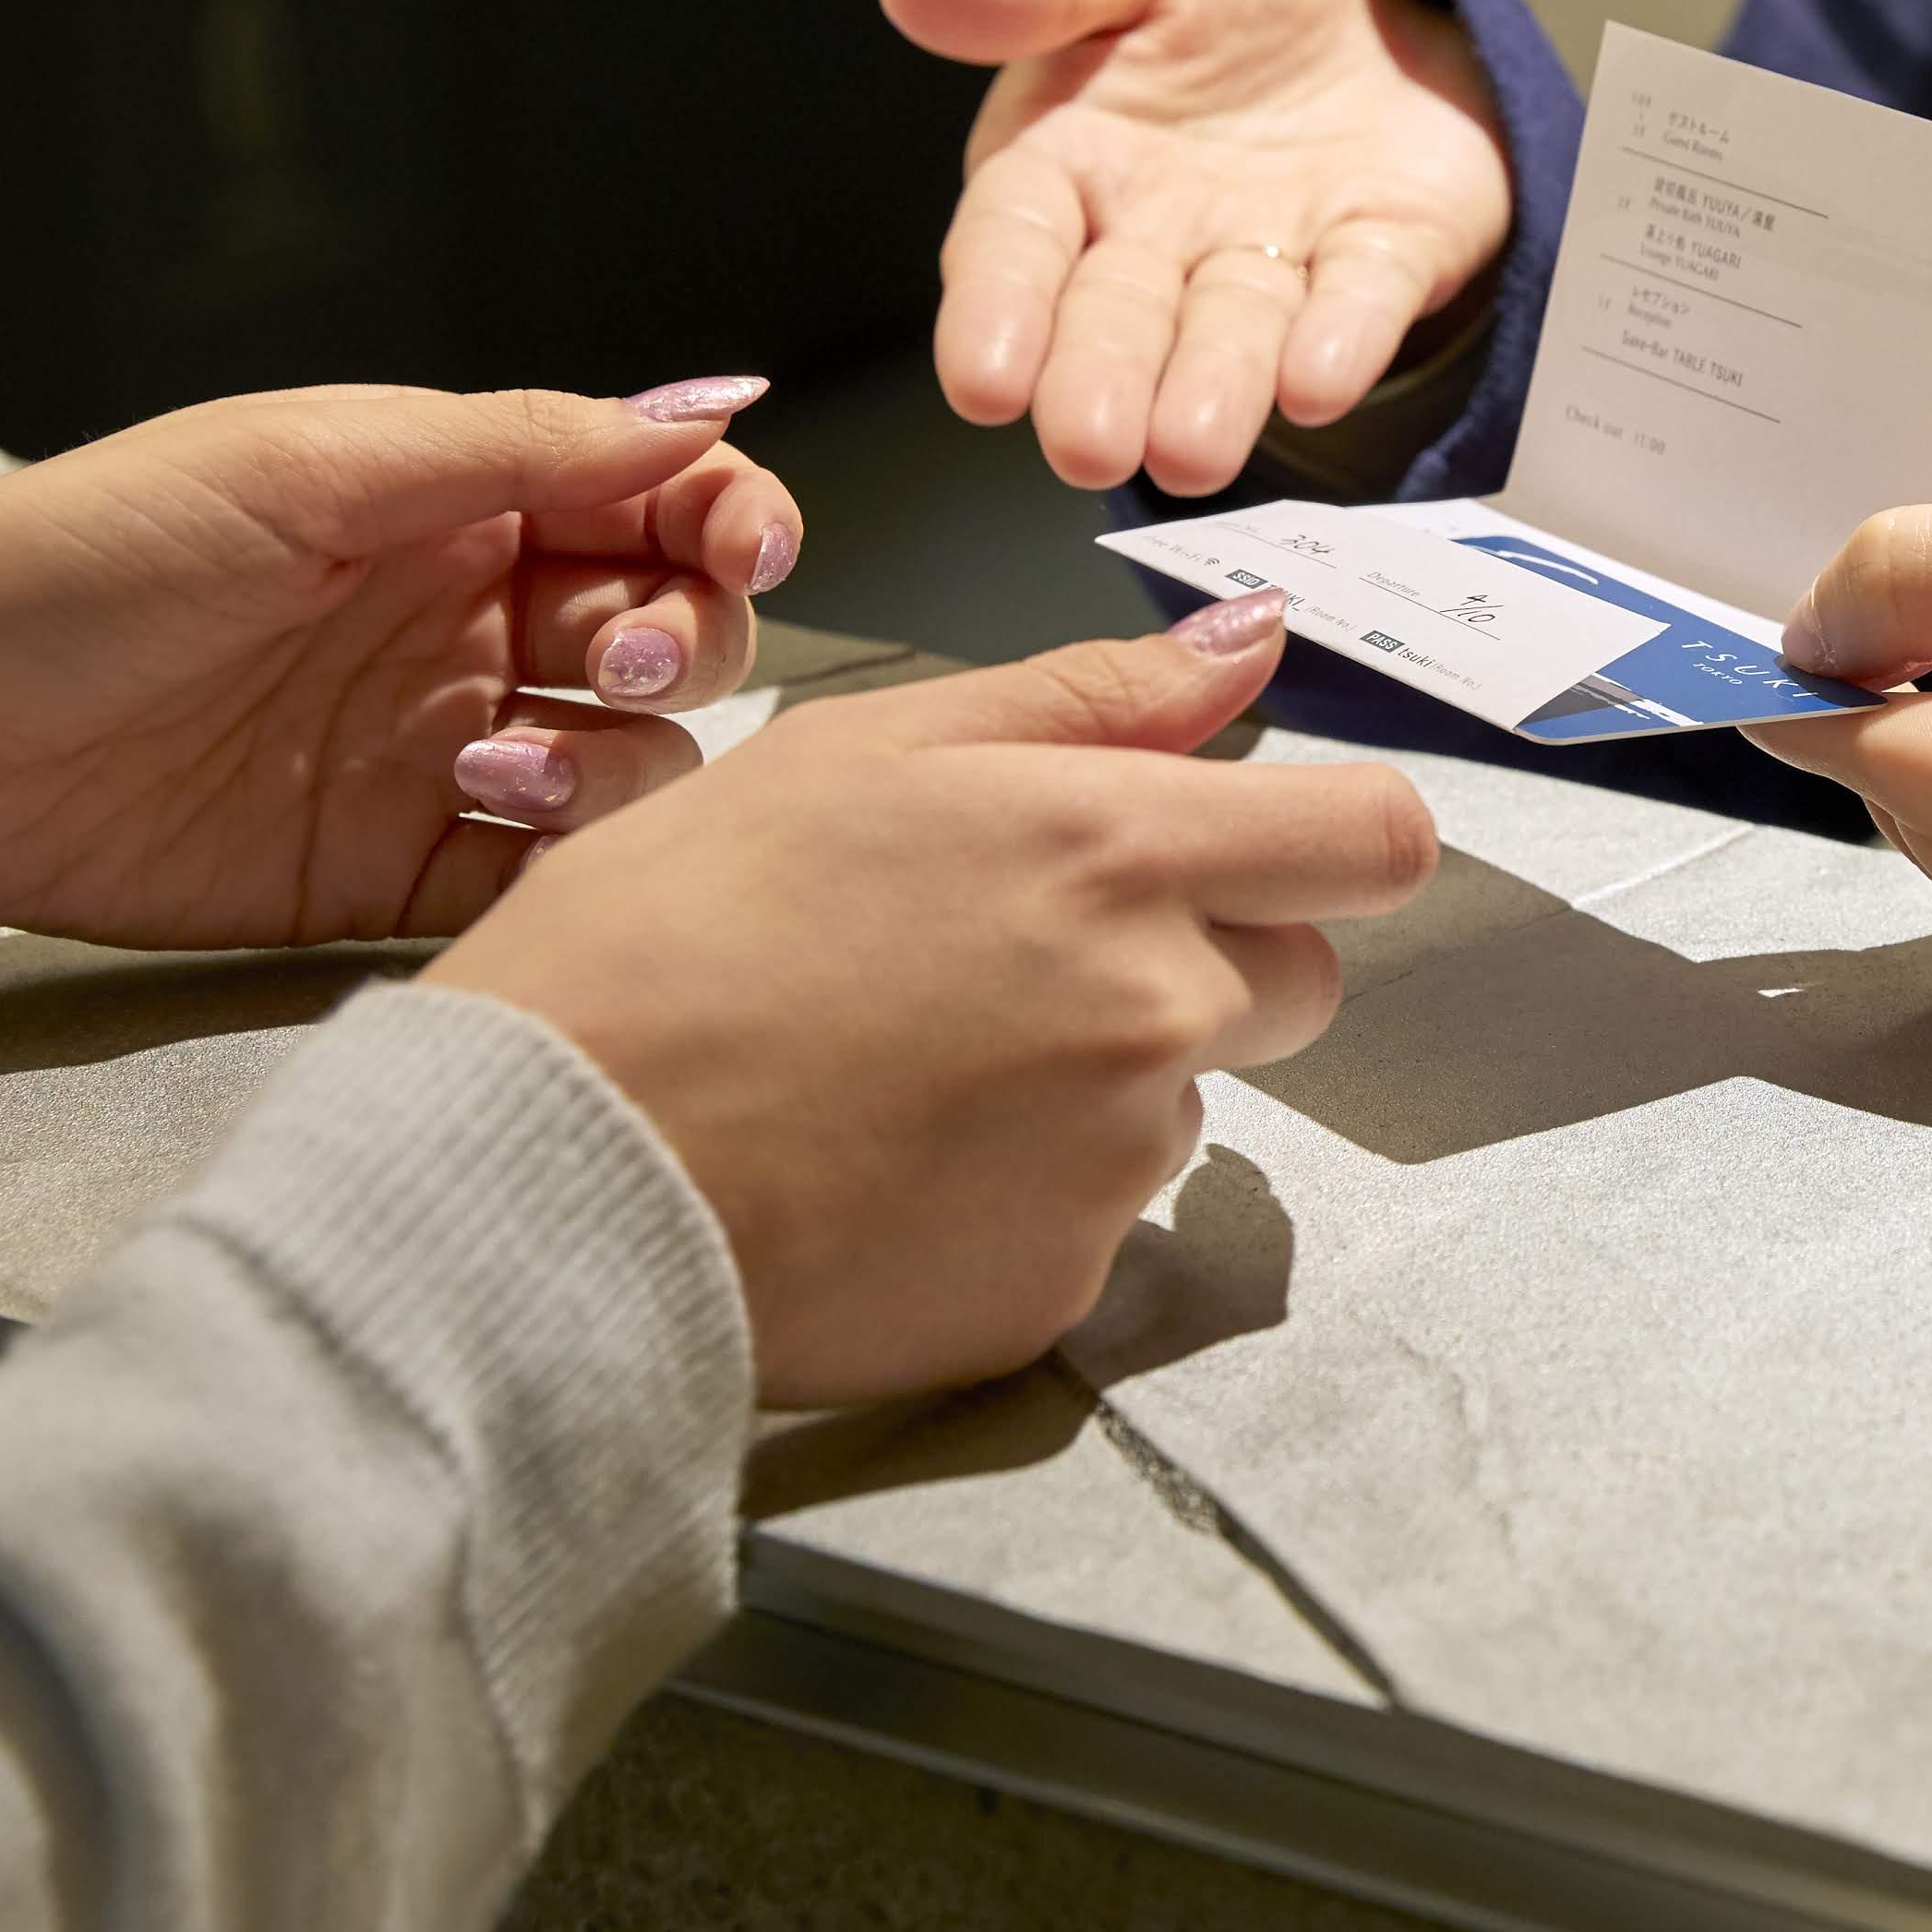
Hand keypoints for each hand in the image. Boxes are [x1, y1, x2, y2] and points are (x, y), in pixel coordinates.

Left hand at [0, 381, 800, 946]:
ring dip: (610, 759)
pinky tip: (484, 819)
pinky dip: (564, 865)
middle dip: (678, 640)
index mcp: (456, 502)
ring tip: (492, 760)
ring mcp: (438, 750)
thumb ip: (521, 444)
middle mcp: (467, 621)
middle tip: (596, 654)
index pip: (659, 500)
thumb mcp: (308, 466)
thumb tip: (714, 404)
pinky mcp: (391, 871)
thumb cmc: (74, 558)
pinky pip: (544, 879)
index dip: (731, 518)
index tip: (744, 546)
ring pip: (633, 762)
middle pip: (673, 632)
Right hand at [429, 597, 1437, 1402]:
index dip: (1335, 840)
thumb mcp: (864, 750)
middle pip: (1299, 979)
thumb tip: (1252, 645)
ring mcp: (1118, 1163)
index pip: (1377, 839)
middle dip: (1208, 960)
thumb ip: (1089, 700)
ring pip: (1182, 1099)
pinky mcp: (1061, 1287)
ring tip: (908, 1067)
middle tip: (1018, 958)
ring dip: (1095, 1081)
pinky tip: (889, 1165)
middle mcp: (1155, 1009)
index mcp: (1116, 851)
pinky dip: (1020, 1197)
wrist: (554, 1165)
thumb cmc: (670, 932)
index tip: (1273, 849)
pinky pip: (1093, 1219)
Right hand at [883, 0, 1511, 495]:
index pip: (1014, 243)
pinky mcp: (1385, 257)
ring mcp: (1274, 258)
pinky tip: (1321, 382)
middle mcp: (1158, 238)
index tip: (982, 383)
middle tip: (1090, 450)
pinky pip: (1364, 299)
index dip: (995, 311)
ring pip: (1236, 336)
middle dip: (1103, 383)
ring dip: (1217, 391)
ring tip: (1194, 453)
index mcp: (1065, 161)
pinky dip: (1345, 340)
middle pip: (1120, 318)